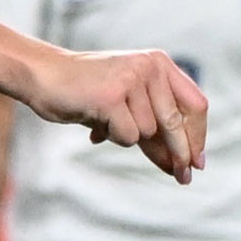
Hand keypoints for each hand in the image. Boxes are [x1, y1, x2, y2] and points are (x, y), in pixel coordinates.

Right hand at [29, 46, 207, 181]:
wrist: (42, 74)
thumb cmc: (85, 91)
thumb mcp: (128, 101)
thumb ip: (154, 124)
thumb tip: (182, 165)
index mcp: (159, 63)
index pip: (195, 105)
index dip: (198, 136)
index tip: (197, 162)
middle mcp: (150, 67)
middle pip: (177, 122)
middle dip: (180, 154)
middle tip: (183, 177)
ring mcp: (131, 79)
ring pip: (148, 132)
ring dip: (128, 137)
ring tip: (104, 121)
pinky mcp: (112, 97)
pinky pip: (127, 136)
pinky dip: (113, 137)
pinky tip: (96, 123)